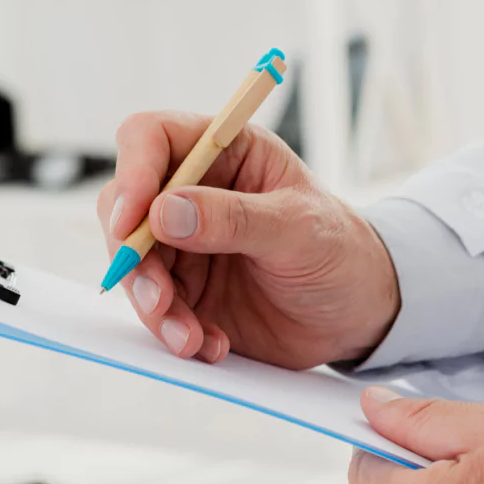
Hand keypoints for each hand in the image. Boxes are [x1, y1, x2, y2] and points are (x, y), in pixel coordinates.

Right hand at [96, 111, 399, 368]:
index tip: (131, 221)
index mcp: (226, 153)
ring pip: (134, 265)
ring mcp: (185, 244)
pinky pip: (156, 309)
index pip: (152, 138)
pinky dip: (174, 332)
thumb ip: (234, 218)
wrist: (357, 313)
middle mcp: (195, 192)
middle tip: (160, 300)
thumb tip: (163, 211)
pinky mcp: (186, 291)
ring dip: (154, 307)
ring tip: (191, 338)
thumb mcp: (298, 230)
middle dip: (134, 258)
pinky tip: (211, 345)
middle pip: (126, 207)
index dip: (132, 172)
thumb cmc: (340, 251)